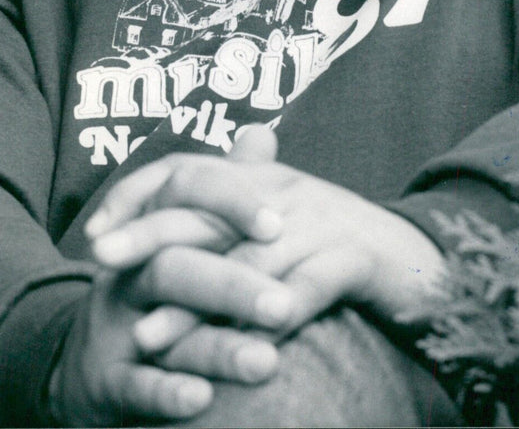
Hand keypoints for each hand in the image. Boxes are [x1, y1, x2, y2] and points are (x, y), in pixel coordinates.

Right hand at [50, 130, 287, 425]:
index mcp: (151, 231)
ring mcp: (113, 325)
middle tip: (285, 305)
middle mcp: (128, 272)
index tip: (278, 224)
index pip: (183, 197)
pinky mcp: (104, 380)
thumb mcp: (183, 236)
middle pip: (175, 266)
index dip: (228, 204)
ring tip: (268, 363)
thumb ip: (222, 188)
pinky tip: (201, 399)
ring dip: (217, 347)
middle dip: (232, 286)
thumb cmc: (156, 289)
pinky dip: (165, 391)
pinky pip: (133, 384)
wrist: (88, 360)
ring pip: (160, 328)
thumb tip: (262, 131)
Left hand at [88, 128, 444, 342]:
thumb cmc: (339, 247)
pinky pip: (309, 287)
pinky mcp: (358, 258)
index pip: (191, 172)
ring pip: (250, 260)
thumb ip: (230, 226)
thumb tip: (167, 240)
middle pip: (210, 211)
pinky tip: (248, 346)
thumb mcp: (283, 225)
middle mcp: (288, 192)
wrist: (423, 259)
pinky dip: (275, 315)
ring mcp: (324, 222)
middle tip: (102, 266)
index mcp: (265, 180)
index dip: (140, 196)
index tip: (95, 235)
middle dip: (153, 238)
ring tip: (148, 335)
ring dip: (198, 301)